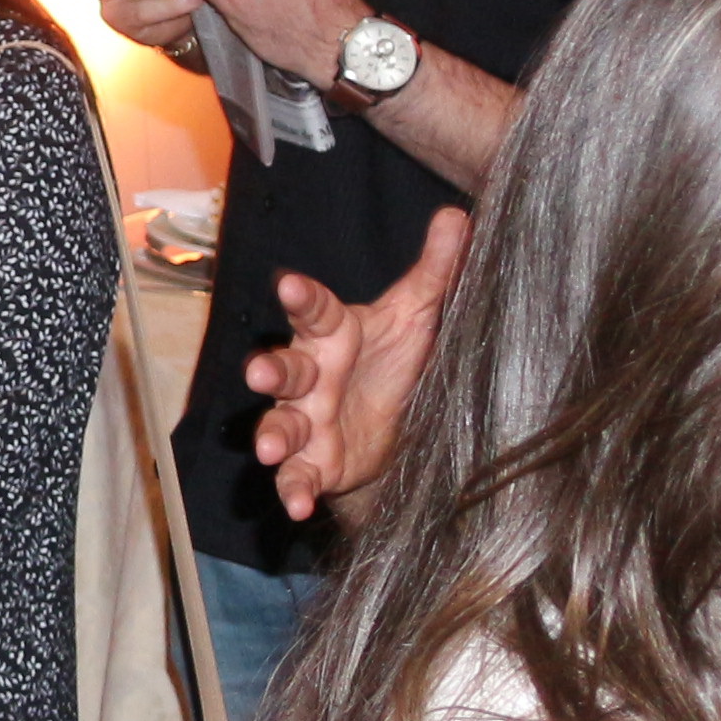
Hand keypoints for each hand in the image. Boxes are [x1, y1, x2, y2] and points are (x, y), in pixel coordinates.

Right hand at [254, 204, 461, 521]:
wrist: (394, 428)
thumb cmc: (396, 360)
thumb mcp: (419, 315)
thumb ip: (436, 270)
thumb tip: (459, 217)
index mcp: (334, 334)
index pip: (313, 310)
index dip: (300, 298)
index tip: (289, 285)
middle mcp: (310, 375)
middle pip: (283, 368)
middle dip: (270, 370)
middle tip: (261, 372)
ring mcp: (306, 420)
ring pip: (279, 422)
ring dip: (272, 434)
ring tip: (271, 449)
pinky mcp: (313, 461)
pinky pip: (296, 475)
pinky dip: (292, 488)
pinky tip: (296, 503)